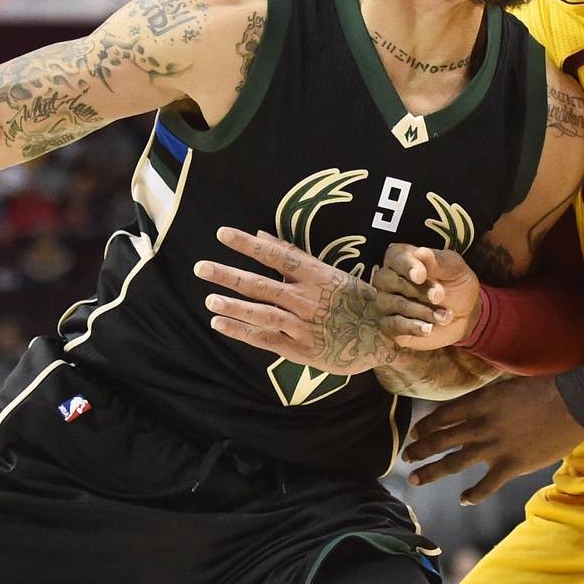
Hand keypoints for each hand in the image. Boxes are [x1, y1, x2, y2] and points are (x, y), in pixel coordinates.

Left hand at [195, 227, 399, 375]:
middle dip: (229, 275)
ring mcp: (303, 325)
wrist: (382, 338)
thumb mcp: (330, 273)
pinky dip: (241, 331)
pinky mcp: (300, 349)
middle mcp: (307, 299)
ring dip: (233, 306)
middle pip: (262, 285)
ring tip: (209, 298)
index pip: (276, 255)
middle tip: (201, 267)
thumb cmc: (355, 300)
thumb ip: (294, 256)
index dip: (248, 244)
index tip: (222, 234)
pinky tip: (219, 323)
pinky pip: (265, 339)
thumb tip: (264, 235)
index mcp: (316, 275)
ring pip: (262, 313)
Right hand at [372, 244, 481, 349]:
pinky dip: (411, 327)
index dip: (407, 266)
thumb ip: (438, 261)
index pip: (395, 257)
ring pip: (388, 303)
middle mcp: (388, 278)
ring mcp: (386, 302)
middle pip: (386, 280)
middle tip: (439, 296)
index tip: (421, 275)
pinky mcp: (389, 325)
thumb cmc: (456, 284)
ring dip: (418, 310)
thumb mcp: (455, 269)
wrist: (465, 315)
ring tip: (444, 316)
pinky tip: (428, 329)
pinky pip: (391, 325)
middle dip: (415, 290)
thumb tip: (421, 252)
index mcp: (402, 257)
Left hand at [402, 374, 583, 504]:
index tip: (416, 432)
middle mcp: (480, 426)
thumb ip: (488, 399)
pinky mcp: (511, 466)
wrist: (572, 405)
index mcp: (479, 403)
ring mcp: (494, 448)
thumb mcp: (507, 386)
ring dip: (431, 471)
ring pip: (453, 462)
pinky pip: (485, 485)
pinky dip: (472, 494)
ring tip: (415, 478)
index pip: (443, 416)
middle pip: (441, 439)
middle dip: (420, 449)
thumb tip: (475, 406)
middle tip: (406, 457)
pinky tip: (463, 499)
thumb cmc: (544, 389)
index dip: (426, 426)